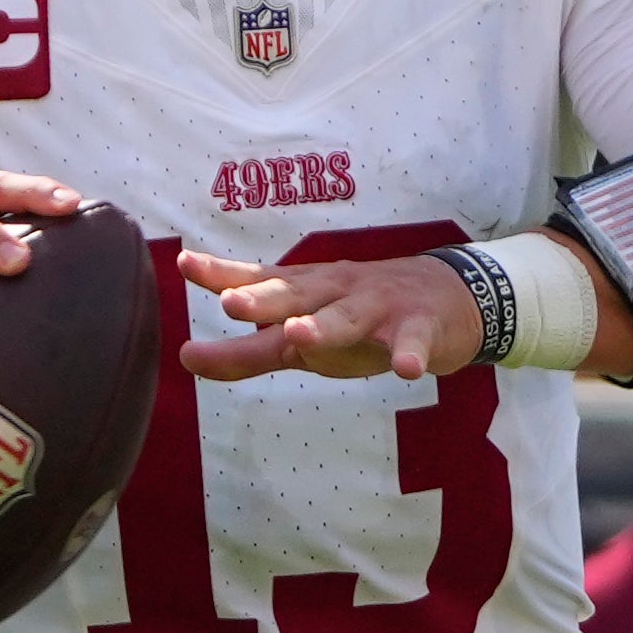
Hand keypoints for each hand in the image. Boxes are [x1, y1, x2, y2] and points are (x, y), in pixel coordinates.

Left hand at [176, 248, 487, 380]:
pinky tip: (408, 370)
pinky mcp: (419, 327)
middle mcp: (336, 291)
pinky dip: (411, 354)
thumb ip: (247, 350)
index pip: (258, 280)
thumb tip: (185, 358)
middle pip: (296, 296)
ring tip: (300, 336)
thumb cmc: (360, 318)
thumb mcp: (303, 336)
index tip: (185, 263)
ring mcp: (378, 307)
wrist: (447, 299)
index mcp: (305, 291)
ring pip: (348, 318)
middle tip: (232, 304)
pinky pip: (414, 342)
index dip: (223, 274)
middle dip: (264, 300)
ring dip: (325, 326)